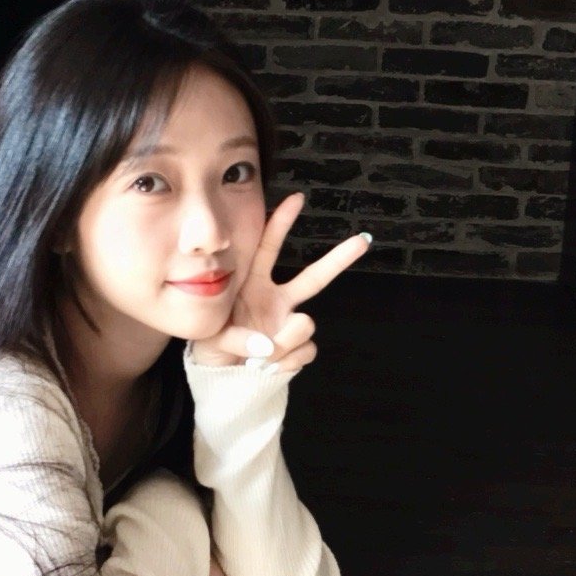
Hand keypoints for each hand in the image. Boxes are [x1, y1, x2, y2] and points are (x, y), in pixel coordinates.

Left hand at [189, 192, 370, 372]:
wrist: (221, 377)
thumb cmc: (212, 345)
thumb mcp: (214, 335)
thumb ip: (241, 339)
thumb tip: (272, 344)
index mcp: (253, 285)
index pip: (268, 249)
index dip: (281, 223)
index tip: (296, 198)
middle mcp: (277, 300)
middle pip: (314, 277)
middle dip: (339, 259)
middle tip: (363, 240)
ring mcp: (290, 325)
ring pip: (306, 325)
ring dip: (283, 343)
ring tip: (258, 357)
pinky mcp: (298, 349)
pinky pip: (305, 351)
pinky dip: (286, 362)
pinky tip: (268, 366)